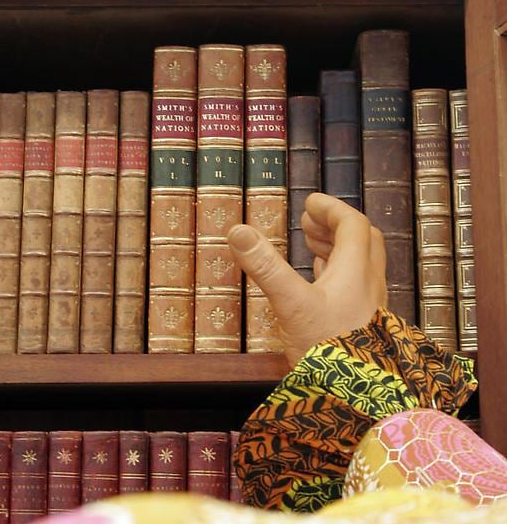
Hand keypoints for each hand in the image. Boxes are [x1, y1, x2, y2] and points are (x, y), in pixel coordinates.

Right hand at [227, 192, 387, 367]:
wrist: (360, 405)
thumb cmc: (329, 353)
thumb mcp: (290, 304)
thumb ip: (265, 267)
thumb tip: (237, 230)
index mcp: (356, 271)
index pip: (352, 224)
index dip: (331, 209)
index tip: (308, 203)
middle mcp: (370, 285)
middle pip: (363, 240)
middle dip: (336, 225)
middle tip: (307, 221)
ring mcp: (370, 307)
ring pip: (361, 264)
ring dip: (337, 247)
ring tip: (310, 244)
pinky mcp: (364, 327)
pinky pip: (356, 287)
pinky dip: (337, 272)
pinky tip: (319, 281)